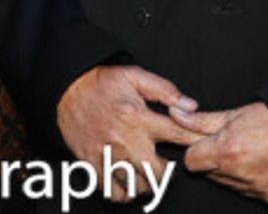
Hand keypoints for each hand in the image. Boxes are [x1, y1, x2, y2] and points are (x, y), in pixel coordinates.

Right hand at [57, 65, 200, 200]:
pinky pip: (113, 192)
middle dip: (166, 172)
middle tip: (163, 164)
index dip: (195, 143)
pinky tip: (125, 180)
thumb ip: (165, 90)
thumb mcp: (134, 76)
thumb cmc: (101, 82)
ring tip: (143, 172)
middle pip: (158, 174)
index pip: (178, 136)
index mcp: (138, 117)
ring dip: (145, 183)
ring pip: (137, 187)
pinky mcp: (91, 163)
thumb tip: (191, 105)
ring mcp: (107, 155)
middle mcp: (125, 140)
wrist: (65, 88)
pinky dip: (122, 192)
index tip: (202, 148)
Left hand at [175, 101, 267, 204]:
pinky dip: (249, 181)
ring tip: (249, 152)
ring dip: (230, 171)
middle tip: (230, 144)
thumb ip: (202, 120)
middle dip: (213, 160)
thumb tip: (176, 114)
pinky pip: (248, 192)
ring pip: (227, 184)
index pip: (191, 160)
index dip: (195, 150)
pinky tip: (261, 164)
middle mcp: (240, 173)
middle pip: (208, 173)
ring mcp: (256, 189)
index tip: (204, 143)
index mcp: (228, 150)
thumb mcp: (236, 114)